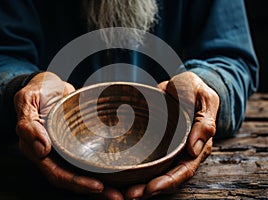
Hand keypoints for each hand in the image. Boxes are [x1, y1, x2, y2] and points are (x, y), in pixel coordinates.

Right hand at [14, 71, 124, 198]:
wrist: (51, 83)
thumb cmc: (38, 89)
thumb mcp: (28, 100)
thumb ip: (29, 124)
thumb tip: (42, 149)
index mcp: (37, 148)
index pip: (56, 173)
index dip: (76, 183)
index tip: (97, 186)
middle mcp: (53, 153)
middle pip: (72, 178)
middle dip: (93, 190)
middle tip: (117, 196)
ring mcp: (67, 149)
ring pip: (83, 172)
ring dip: (102, 183)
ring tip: (122, 191)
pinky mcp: (78, 142)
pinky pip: (90, 158)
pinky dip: (103, 167)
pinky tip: (119, 171)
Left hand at [125, 72, 219, 198]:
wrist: (181, 83)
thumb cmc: (195, 89)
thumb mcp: (204, 99)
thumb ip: (204, 123)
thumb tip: (195, 149)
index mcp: (199, 145)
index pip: (184, 170)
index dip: (169, 182)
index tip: (151, 189)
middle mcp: (183, 151)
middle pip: (168, 177)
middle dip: (151, 189)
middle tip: (131, 196)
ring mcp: (168, 148)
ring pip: (156, 172)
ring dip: (141, 184)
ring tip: (123, 193)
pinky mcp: (156, 143)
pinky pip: (147, 158)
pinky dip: (136, 169)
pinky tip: (122, 176)